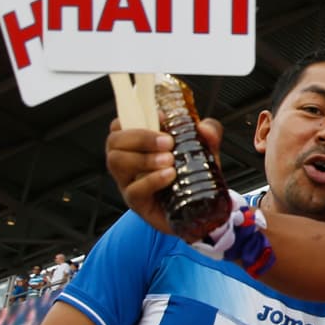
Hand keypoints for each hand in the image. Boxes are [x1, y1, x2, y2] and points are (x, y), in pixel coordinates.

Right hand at [106, 117, 224, 237]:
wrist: (201, 208)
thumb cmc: (193, 175)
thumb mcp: (204, 150)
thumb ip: (209, 135)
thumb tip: (204, 127)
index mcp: (138, 144)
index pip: (120, 125)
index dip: (135, 117)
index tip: (162, 118)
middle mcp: (128, 162)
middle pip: (115, 142)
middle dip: (141, 137)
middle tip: (168, 142)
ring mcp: (129, 183)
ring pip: (117, 163)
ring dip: (144, 158)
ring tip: (169, 161)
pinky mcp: (137, 203)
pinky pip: (134, 190)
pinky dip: (151, 180)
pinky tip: (169, 176)